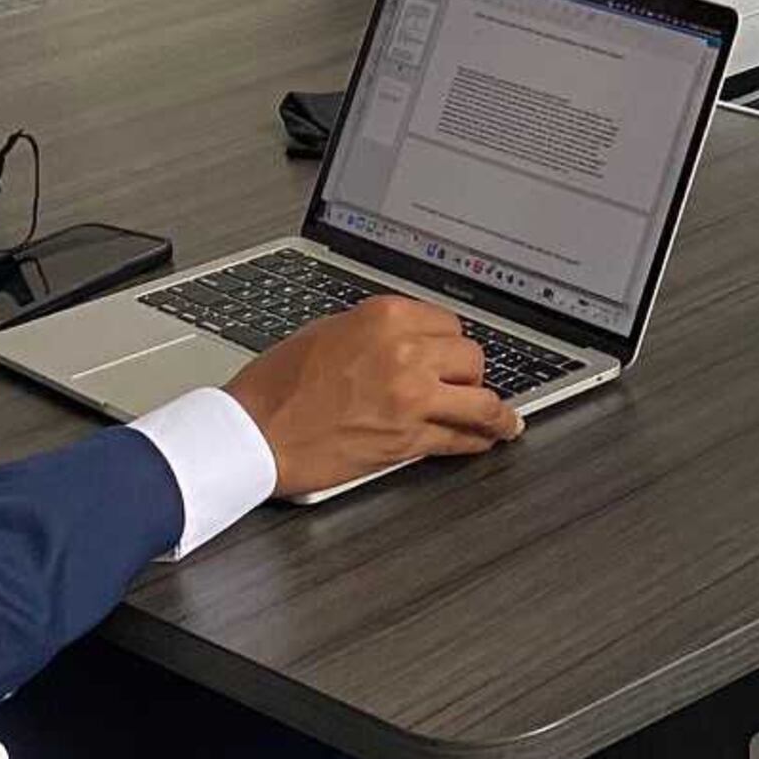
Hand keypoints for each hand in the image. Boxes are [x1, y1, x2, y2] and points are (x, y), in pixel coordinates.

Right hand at [224, 295, 522, 498]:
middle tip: (466, 385)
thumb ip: (376, 331)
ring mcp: (411, 397)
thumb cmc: (276, 385)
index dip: (451, 344)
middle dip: (469, 373)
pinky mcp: (408, 440)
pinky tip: (486, 440)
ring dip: (494, 411)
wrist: (252, 432)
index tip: (454, 355)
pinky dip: (478, 441)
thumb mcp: (327, 331)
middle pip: (470, 357)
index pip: (448, 323)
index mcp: (385, 317)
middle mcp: (406, 352)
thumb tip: (407, 340)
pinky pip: (460, 438)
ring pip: (479, 399)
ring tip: (506, 420)